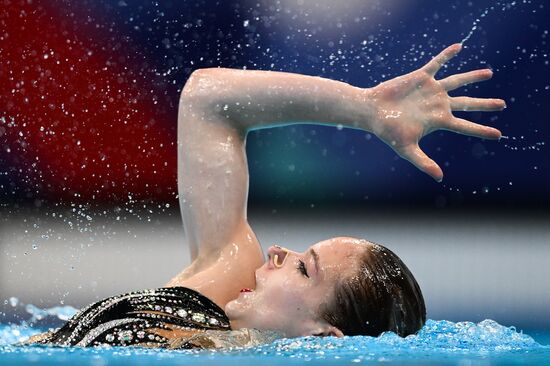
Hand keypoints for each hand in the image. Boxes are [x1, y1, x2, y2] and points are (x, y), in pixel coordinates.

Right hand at [366, 43, 504, 181]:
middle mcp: (438, 104)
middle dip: (485, 104)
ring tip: (489, 74)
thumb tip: (440, 178)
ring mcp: (431, 90)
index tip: (498, 135)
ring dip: (473, 77)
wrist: (371, 111)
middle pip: (467, 103)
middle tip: (502, 104)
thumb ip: (423, 162)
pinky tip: (459, 47)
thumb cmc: (387, 132)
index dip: (482, 131)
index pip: (466, 126)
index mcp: (438, 120)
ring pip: (458, 81)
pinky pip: (437, 63)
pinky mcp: (421, 77)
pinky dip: (447, 55)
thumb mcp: (406, 149)